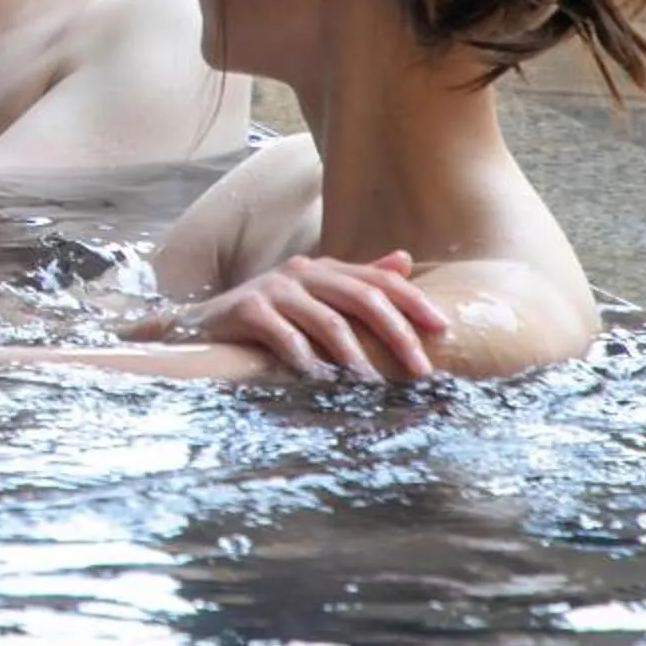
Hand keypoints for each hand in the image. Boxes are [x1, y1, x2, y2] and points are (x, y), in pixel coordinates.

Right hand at [118, 251, 449, 378]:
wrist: (202, 324)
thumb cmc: (268, 315)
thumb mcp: (314, 295)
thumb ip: (357, 280)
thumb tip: (404, 260)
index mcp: (324, 268)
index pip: (379, 281)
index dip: (414, 302)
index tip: (443, 330)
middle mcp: (302, 272)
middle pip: (361, 298)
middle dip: (396, 334)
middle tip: (420, 369)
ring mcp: (274, 288)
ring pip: (327, 321)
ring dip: (356, 357)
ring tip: (376, 385)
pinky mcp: (247, 309)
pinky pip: (285, 336)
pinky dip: (306, 360)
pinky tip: (323, 382)